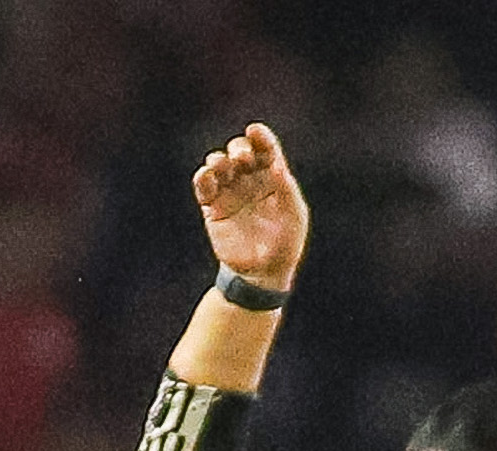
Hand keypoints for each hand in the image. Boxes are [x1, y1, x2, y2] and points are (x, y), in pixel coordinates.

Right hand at [191, 123, 308, 288]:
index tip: (255, 130)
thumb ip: (286, 190)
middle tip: (241, 159)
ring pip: (218, 164)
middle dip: (239, 148)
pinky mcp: (212, 207)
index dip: (260, 136)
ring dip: (218, 160)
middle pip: (239, 151)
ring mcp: (230, 192)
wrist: (261, 274)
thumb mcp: (294, 216)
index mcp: (272, 177)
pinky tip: (206, 177)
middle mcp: (250, 180)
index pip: (265, 149)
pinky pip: (203, 186)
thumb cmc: (284, 245)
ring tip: (221, 168)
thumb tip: (278, 166)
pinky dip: (202, 177)